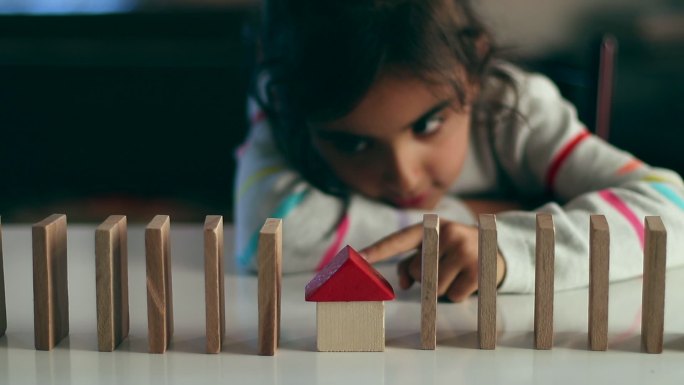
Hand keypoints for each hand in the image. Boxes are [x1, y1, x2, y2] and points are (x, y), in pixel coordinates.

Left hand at [360, 219, 505, 301]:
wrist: (495, 250)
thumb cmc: (452, 252)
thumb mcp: (432, 249)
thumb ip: (409, 263)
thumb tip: (403, 284)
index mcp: (430, 226)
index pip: (398, 240)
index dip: (377, 250)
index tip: (358, 258)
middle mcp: (446, 233)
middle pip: (417, 273)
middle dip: (425, 278)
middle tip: (443, 266)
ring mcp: (464, 250)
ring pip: (434, 288)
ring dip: (442, 288)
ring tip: (456, 272)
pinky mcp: (478, 269)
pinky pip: (453, 296)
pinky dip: (457, 294)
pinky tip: (468, 279)